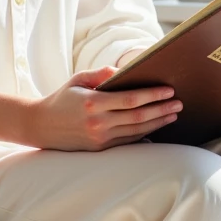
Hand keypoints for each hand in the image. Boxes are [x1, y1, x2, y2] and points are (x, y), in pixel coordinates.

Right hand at [26, 66, 182, 150]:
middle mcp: (97, 123)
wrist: (41, 125)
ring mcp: (99, 138)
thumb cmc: (62, 98)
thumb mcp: (78, 79)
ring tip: (173, 114)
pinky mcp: (100, 148)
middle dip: (162, 109)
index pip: (130, 100)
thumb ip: (101, 74)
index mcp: (92, 102)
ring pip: (136, 131)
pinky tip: (157, 126)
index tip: (169, 90)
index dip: (152, 95)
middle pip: (138, 117)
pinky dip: (145, 134)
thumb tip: (124, 71)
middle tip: (179, 103)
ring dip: (158, 122)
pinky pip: (128, 141)